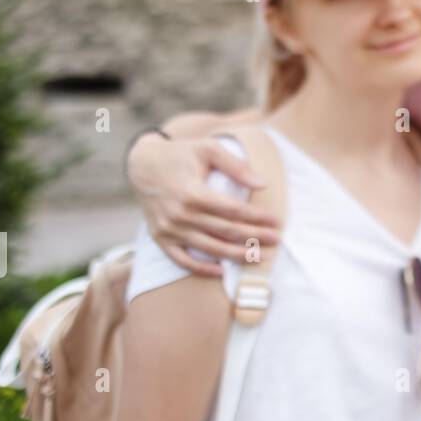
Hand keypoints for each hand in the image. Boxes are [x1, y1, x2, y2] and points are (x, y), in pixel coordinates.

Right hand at [127, 132, 280, 276]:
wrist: (143, 164)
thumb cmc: (181, 154)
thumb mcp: (209, 149)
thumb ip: (236, 166)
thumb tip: (263, 184)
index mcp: (193, 193)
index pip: (233, 211)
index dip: (257, 218)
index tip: (276, 221)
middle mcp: (180, 214)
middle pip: (225, 231)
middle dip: (254, 237)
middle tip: (277, 240)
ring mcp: (169, 229)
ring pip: (209, 248)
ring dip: (236, 255)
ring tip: (258, 257)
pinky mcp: (160, 238)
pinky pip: (182, 260)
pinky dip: (202, 268)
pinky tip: (222, 270)